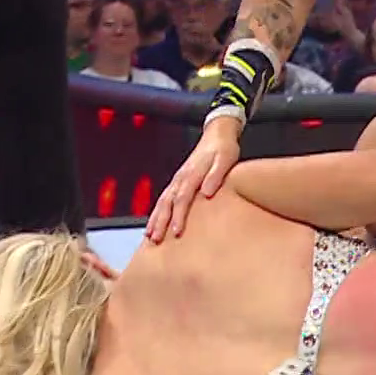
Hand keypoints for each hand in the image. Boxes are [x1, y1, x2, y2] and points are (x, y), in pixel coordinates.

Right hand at [145, 117, 240, 242]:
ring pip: (162, 201)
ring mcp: (178, 179)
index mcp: (192, 174)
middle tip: (155, 240)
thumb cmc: (223, 149)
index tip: (176, 233)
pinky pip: (164, 198)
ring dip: (155, 219)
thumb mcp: (225, 159)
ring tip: (150, 236)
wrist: (217, 134)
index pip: (182, 199)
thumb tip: (207, 193)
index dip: (178, 216)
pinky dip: (157, 212)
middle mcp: (181, 178)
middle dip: (160, 222)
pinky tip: (154, 223)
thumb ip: (216, 176)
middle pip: (167, 203)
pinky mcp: (178, 181)